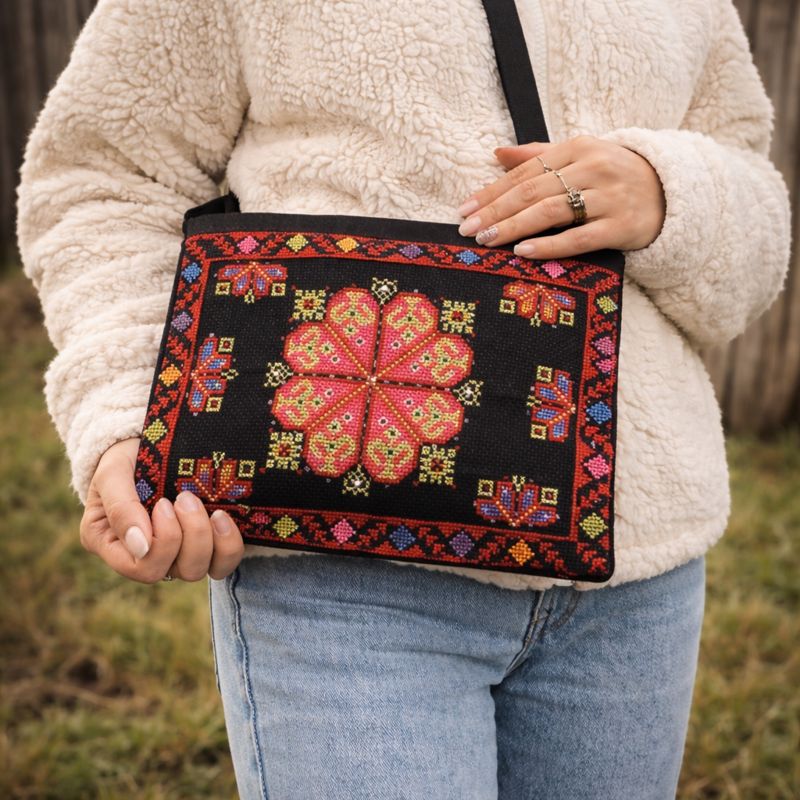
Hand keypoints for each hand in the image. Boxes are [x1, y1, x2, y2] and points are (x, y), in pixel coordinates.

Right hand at [79, 438, 244, 582]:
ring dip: (206, 536)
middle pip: (174, 571)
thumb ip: (121, 508)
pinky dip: (228, 544)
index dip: (161, 542)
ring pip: (199, 570)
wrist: (154, 442)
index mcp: (114, 545)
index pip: (142, 567)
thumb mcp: (113, 474)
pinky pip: (223, 563)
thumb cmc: (127, 458)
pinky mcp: (206, 547)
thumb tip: (141, 548)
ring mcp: (178, 554)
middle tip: (185, 498)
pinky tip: (223, 517)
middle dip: (187, 534)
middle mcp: (147, 556)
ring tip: (204, 505)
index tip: (163, 503)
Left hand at [455, 135, 665, 259]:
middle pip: (533, 191)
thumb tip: (498, 153)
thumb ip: (538, 156)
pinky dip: (550, 245)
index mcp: (578, 148)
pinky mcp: (621, 226)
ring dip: (514, 227)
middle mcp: (593, 168)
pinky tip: (524, 251)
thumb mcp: (580, 156)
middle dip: (496, 211)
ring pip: (552, 212)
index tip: (464, 209)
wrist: (672, 192)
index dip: (492, 191)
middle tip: (468, 228)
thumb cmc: (614, 176)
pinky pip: (579, 238)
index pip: (525, 172)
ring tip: (487, 240)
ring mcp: (609, 197)